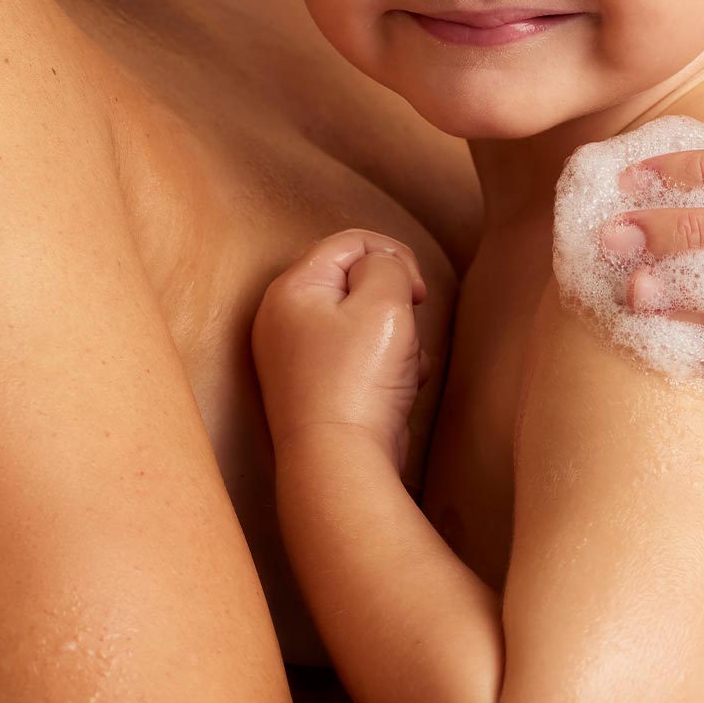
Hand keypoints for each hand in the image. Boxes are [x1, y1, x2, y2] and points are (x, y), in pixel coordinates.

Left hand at [252, 229, 428, 466]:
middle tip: (409, 327)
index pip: (351, 241)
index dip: (395, 257)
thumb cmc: (358, 382)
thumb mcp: (385, 302)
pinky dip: (386, 368)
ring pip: (364, 323)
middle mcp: (285, 319)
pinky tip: (397, 390)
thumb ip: (388, 264)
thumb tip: (384, 265)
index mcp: (292, 289)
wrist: (341, 461)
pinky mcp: (317, 388)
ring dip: (397, 338)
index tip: (419, 293)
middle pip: (357, 282)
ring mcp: (298, 357)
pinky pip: (360, 358)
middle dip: (396, 303)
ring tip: (401, 367)